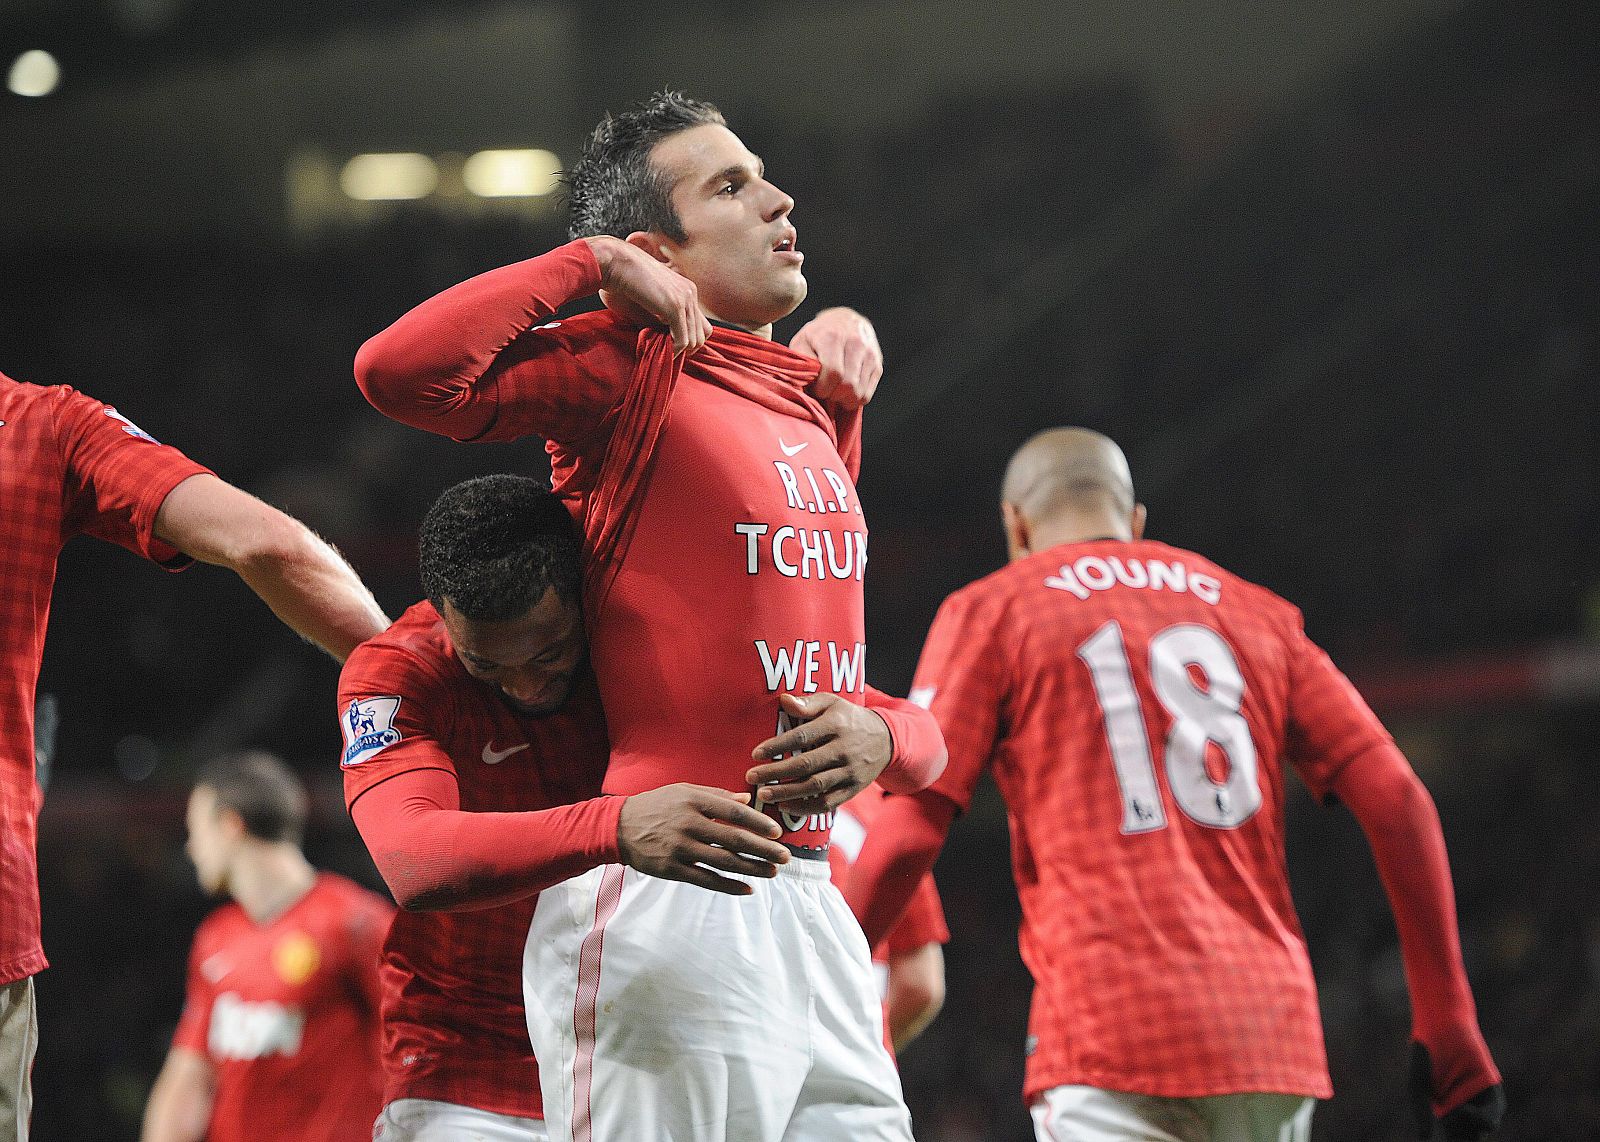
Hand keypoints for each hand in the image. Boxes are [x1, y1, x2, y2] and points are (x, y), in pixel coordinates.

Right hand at [585, 236, 711, 355]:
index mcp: (685, 289)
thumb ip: (658, 322)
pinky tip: (657, 350)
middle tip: (663, 351)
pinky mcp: (674, 306)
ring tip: (658, 350)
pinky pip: (682, 341)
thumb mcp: (647, 304)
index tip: (668, 345)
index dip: (687, 339)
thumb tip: (664, 343)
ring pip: (694, 341)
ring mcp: (685, 298)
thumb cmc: (622, 281)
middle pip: (702, 334)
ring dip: (677, 351)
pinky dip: (672, 352)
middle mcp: (690, 292)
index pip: (699, 324)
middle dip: (685, 349)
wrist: (613, 261)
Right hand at [617, 784, 788, 894]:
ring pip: (723, 862)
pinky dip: (728, 886)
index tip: (777, 832)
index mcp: (693, 802)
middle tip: (785, 857)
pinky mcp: (672, 869)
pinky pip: (705, 880)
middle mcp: (688, 825)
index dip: (758, 822)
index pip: (733, 812)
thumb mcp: (683, 791)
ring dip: (751, 868)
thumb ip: (716, 795)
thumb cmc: (657, 805)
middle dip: (763, 849)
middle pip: (733, 839)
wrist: (618, 827)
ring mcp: (679, 849)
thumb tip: (747, 799)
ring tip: (772, 872)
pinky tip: (747, 889)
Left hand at [746, 692, 891, 811]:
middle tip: (751, 777)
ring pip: (815, 786)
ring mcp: (850, 771)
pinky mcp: (852, 789)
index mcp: (836, 724)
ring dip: (787, 793)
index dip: (777, 746)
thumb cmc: (847, 718)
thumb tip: (784, 700)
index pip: (802, 736)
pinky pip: (828, 802)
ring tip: (763, 795)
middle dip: (775, 773)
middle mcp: (844, 749)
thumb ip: (808, 703)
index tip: (755, 753)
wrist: (884, 739)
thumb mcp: (831, 703)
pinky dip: (806, 807)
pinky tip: (785, 806)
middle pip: (805, 764)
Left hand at [789, 307, 881, 408]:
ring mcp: (870, 354)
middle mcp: (856, 343)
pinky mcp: (878, 364)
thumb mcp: (802, 341)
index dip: (823, 388)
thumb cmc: (818, 335)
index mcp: (833, 336)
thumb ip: (802, 361)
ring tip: (835, 393)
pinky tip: (845, 392)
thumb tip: (806, 382)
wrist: (845, 320)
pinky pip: (867, 394)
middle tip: (826, 393)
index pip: (834, 373)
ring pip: (860, 392)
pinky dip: (855, 399)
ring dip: (845, 400)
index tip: (816, 389)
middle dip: (834, 396)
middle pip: (848, 385)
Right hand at [1409, 1042, 1505, 1139]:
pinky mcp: (1493, 1094)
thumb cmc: (1427, 1056)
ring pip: (1480, 1133)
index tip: (1441, 1140)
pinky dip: (1474, 1118)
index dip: (1451, 1141)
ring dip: (1464, 1129)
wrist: (1443, 1029)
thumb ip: (1422, 1114)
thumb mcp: (1418, 1088)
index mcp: (1448, 1111)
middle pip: (1468, 1138)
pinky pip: (1490, 1118)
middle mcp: (1468, 1110)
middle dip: (1459, 1138)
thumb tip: (1425, 1139)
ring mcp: (1482, 1103)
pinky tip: (1458, 1108)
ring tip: (1448, 1115)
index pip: (1454, 1138)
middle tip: (1446, 1129)